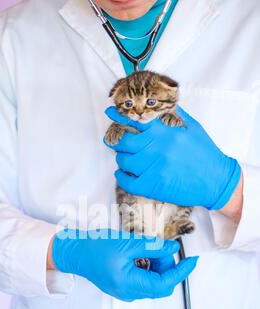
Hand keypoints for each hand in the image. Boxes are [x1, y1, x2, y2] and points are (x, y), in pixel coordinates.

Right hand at [52, 229, 197, 301]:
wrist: (74, 252)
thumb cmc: (95, 248)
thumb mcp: (127, 243)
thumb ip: (152, 247)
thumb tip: (173, 249)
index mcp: (129, 284)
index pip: (164, 284)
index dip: (181, 272)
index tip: (192, 260)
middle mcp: (128, 292)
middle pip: (160, 284)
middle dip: (167, 266)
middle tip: (162, 247)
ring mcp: (125, 291)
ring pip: (153, 282)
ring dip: (157, 265)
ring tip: (148, 248)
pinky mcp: (123, 286)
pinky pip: (143, 280)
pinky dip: (149, 267)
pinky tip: (141, 254)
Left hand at [104, 106, 241, 210]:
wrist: (216, 181)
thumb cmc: (206, 154)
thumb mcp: (193, 128)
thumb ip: (175, 115)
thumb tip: (162, 105)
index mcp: (164, 133)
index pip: (135, 120)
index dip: (119, 115)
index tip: (109, 112)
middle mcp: (155, 149)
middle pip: (123, 142)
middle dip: (119, 140)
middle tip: (119, 141)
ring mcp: (152, 169)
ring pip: (123, 161)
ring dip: (122, 159)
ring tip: (128, 158)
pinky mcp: (152, 186)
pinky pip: (126, 182)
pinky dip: (121, 177)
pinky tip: (123, 173)